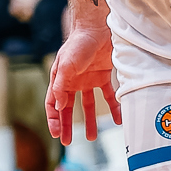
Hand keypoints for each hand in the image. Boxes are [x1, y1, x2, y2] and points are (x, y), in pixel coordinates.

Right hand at [45, 23, 121, 143]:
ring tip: (91, 137)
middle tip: (67, 142)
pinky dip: (113, 107)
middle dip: (67, 125)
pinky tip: (117, 119)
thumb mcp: (65, 65)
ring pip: (88, 105)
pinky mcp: (103, 77)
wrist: (98, 29)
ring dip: (89, 121)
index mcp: (59, 80)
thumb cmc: (78, 44)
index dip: (53, 119)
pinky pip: (108, 96)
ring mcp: (88, 80)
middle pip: (68, 108)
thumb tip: (58, 106)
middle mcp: (72, 82)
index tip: (56, 134)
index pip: (53, 104)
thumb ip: (60, 86)